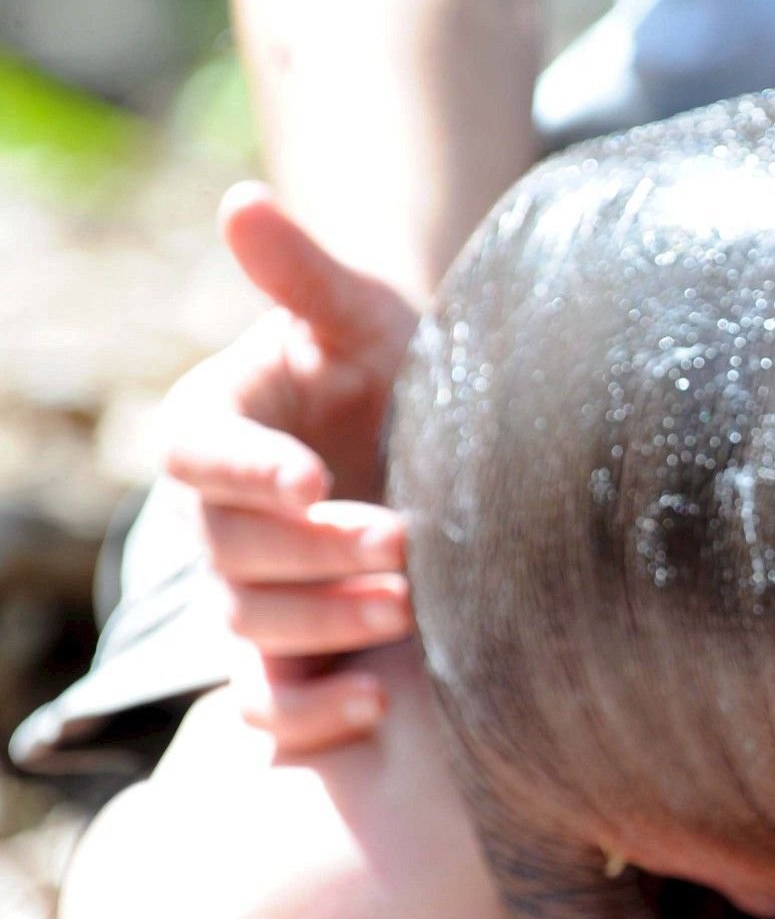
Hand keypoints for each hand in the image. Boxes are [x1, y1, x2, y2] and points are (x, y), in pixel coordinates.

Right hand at [161, 182, 422, 751]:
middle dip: (314, 551)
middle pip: (230, 552)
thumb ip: (302, 275)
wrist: (434, 444)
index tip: (314, 478)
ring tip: (407, 606)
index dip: (247, 471)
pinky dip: (310, 718)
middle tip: (403, 538)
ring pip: (250, 627)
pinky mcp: (289, 659)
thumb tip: (244, 200)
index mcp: (214, 428)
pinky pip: (268, 708)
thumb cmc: (392, 371)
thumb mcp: (359, 319)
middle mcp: (216, 518)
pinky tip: (377, 705)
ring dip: (325, 623)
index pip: (196, 456)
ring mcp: (247, 593)